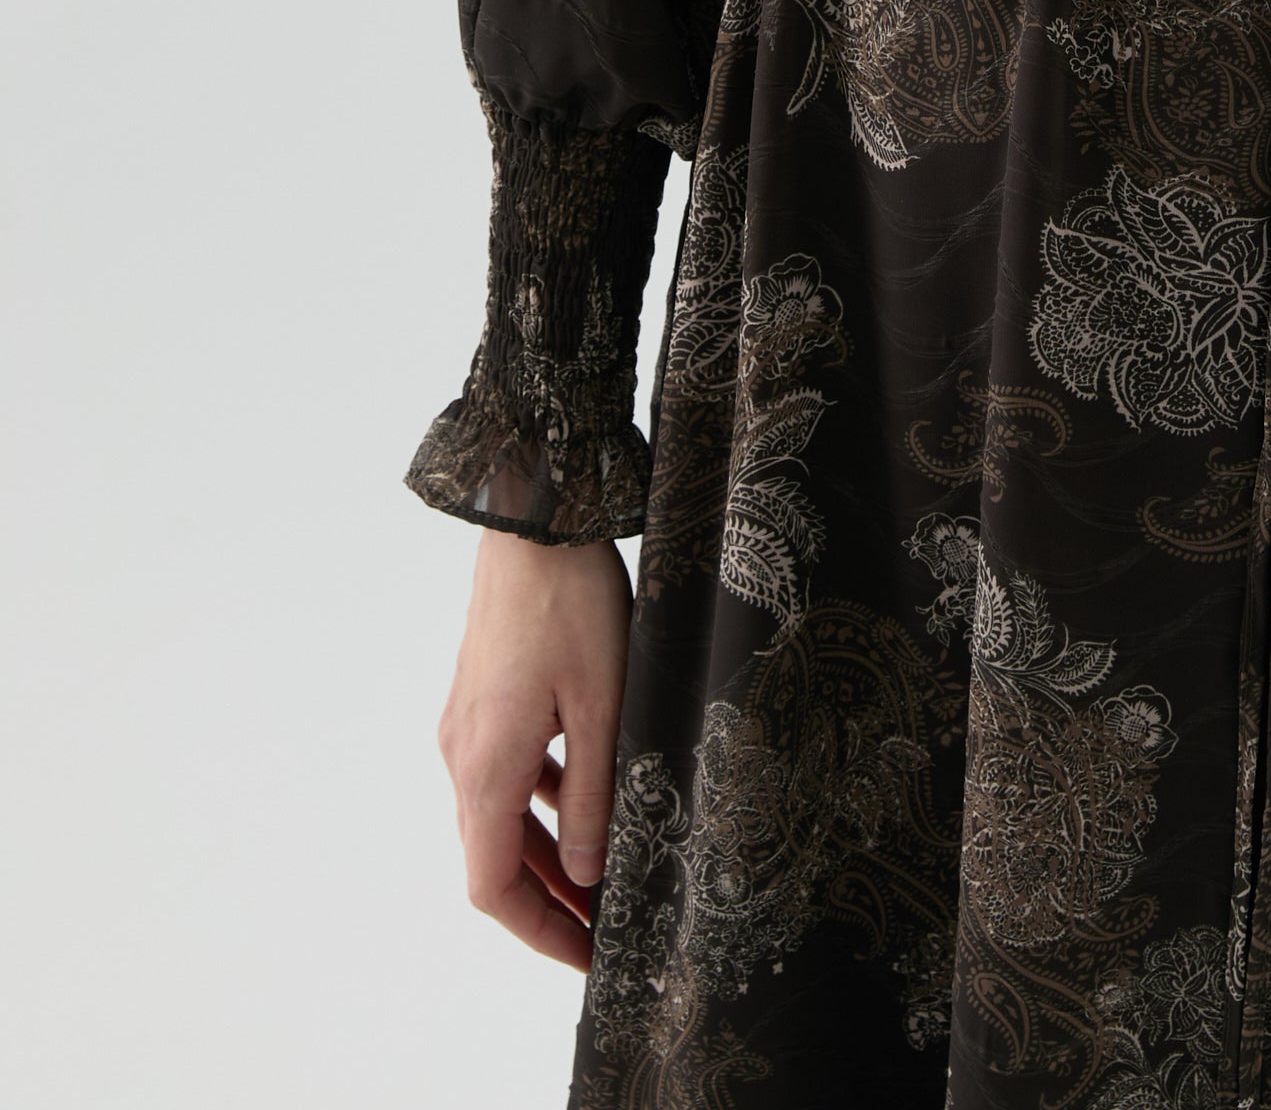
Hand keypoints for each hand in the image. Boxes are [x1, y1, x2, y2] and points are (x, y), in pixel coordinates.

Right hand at [436, 528, 630, 969]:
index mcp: (484, 767)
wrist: (534, 517)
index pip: (492, 887)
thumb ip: (592, 796)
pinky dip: (538, 803)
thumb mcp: (601, 706)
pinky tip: (581, 800)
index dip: (539, 932)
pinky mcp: (481, 696)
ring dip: (546, 853)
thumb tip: (588, 871)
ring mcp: (466, 724)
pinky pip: (504, 772)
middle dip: (549, 901)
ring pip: (499, 815)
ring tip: (603, 875)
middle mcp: (462, 754)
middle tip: (604, 928)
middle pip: (494, 857)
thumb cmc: (571, 602)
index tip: (585, 956)